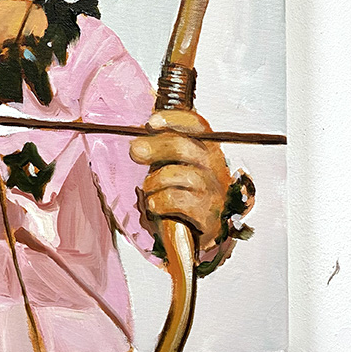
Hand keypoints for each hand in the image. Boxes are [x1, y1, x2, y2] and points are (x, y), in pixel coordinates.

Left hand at [130, 109, 239, 249]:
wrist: (199, 232)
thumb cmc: (182, 192)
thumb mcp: (174, 165)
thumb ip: (161, 150)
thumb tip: (137, 144)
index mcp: (207, 148)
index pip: (197, 125)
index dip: (174, 119)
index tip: (151, 122)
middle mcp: (215, 166)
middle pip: (186, 147)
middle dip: (156, 146)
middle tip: (135, 151)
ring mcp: (214, 190)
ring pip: (180, 174)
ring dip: (155, 181)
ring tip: (149, 189)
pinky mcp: (208, 214)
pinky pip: (176, 200)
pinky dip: (158, 201)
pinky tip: (154, 205)